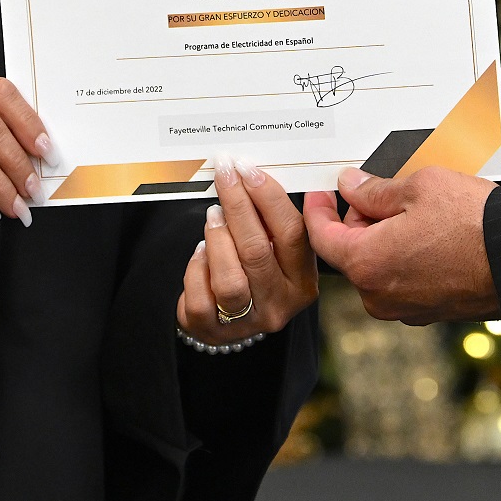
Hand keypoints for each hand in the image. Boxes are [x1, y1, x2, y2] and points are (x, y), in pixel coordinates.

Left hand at [176, 156, 318, 345]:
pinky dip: (197, 268)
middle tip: (224, 175)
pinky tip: (200, 251)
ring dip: (217, 238)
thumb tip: (251, 175)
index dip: (269, 197)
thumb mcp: (276, 251)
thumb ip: (272, 222)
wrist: (230, 320)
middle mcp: (280, 304)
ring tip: (213, 216)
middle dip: (237, 205)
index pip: (291, 233)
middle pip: (257, 251)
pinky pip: (201, 298)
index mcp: (303, 281)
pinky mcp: (213, 331)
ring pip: (229, 278)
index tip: (248, 169)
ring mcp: (247, 322)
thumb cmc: (254, 271)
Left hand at [303, 166, 498, 323]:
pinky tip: (429, 233)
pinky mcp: (430, 311)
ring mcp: (406, 308)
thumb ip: (375, 190)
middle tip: (381, 191)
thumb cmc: (476, 225)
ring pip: (378, 266)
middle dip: (359, 219)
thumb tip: (352, 186)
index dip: (318, 208)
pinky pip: (402, 279)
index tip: (322, 192)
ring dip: (384, 237)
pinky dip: (405, 256)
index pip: (322, 237)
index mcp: (368, 264)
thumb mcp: (419, 187)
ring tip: (415, 209)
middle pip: (351, 251)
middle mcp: (381, 296)